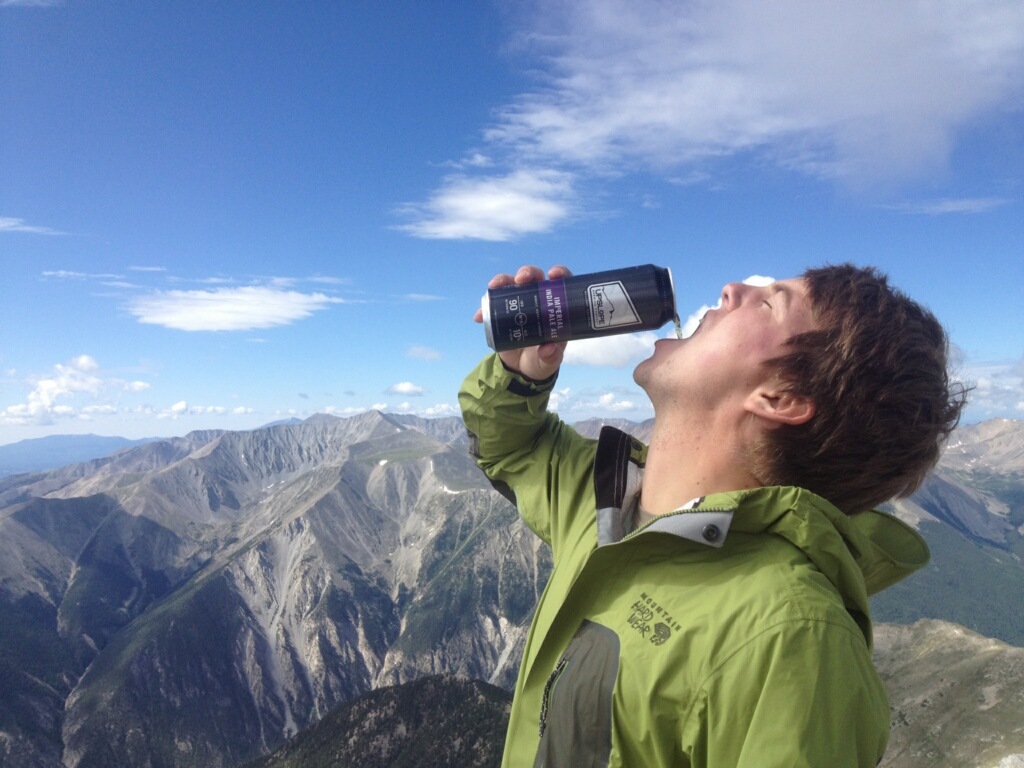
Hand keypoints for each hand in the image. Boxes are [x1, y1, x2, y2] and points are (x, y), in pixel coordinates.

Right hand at [474, 264, 570, 380]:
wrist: (522, 368)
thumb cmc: (542, 359)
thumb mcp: (549, 362)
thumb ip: (551, 356)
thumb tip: (549, 349)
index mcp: (555, 307)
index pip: (561, 283)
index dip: (559, 273)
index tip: (553, 275)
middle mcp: (538, 299)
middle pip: (534, 277)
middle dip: (528, 273)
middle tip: (521, 280)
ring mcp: (519, 304)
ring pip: (511, 283)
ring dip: (503, 280)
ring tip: (494, 286)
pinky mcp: (502, 311)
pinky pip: (492, 303)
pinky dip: (484, 307)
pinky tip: (478, 316)